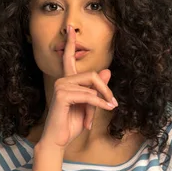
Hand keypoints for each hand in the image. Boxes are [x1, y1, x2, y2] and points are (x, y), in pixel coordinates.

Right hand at [37, 25, 117, 149]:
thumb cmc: (71, 124)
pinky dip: (99, 103)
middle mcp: (62, 81)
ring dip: (102, 99)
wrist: (58, 141)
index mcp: (67, 81)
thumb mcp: (90, 105)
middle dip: (105, 89)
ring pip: (92, 84)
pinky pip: (88, 95)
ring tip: (107, 109)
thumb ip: (97, 89)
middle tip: (113, 102)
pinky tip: (106, 108)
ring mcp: (61, 86)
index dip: (70, 43)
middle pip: (92, 75)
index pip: (68, 58)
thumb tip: (107, 71)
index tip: (70, 29)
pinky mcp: (62, 95)